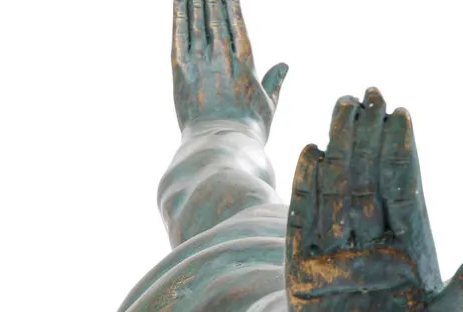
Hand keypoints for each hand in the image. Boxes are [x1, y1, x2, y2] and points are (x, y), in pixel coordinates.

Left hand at [172, 0, 288, 138]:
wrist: (222, 145)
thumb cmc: (247, 131)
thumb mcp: (267, 106)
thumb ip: (274, 82)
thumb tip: (284, 66)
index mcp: (245, 62)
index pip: (236, 22)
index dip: (230, 3)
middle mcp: (223, 56)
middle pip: (215, 16)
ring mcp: (202, 61)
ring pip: (197, 21)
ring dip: (194, 1)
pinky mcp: (182, 71)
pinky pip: (180, 35)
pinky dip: (179, 15)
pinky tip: (178, 0)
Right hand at [286, 90, 462, 311]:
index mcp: (411, 256)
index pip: (405, 194)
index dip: (402, 156)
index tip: (400, 115)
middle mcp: (374, 249)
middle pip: (369, 183)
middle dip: (368, 140)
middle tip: (366, 94)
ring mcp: (337, 258)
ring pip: (338, 193)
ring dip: (339, 152)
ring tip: (340, 108)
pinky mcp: (303, 272)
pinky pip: (303, 224)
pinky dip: (306, 191)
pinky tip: (310, 155)